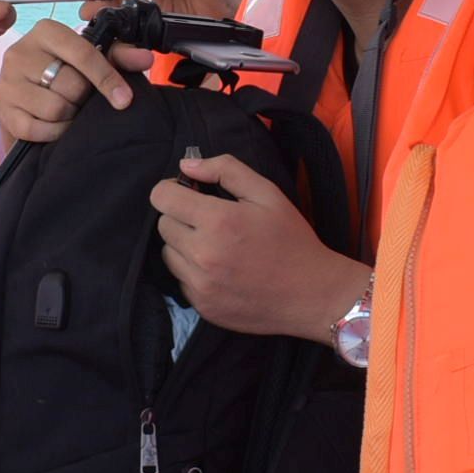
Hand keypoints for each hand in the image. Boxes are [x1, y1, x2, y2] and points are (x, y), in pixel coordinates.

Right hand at [0, 18, 141, 143]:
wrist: (25, 92)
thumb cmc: (62, 70)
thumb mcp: (90, 57)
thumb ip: (119, 55)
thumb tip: (146, 59)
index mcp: (46, 31)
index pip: (83, 53)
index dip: (107, 78)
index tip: (124, 99)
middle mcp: (20, 52)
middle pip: (71, 86)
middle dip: (83, 98)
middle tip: (80, 98)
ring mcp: (7, 83)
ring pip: (56, 109)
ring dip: (70, 116)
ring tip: (67, 109)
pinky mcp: (2, 111)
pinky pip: (38, 129)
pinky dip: (54, 132)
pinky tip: (55, 123)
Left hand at [150, 153, 368, 340]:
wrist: (312, 294)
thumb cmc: (292, 239)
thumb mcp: (267, 193)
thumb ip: (225, 170)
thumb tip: (186, 166)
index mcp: (217, 221)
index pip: (161, 198)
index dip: (171, 190)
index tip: (187, 193)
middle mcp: (202, 255)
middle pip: (163, 225)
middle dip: (180, 216)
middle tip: (209, 219)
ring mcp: (200, 285)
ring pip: (167, 253)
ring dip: (183, 244)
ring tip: (215, 245)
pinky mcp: (202, 306)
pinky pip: (180, 280)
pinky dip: (192, 271)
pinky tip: (220, 269)